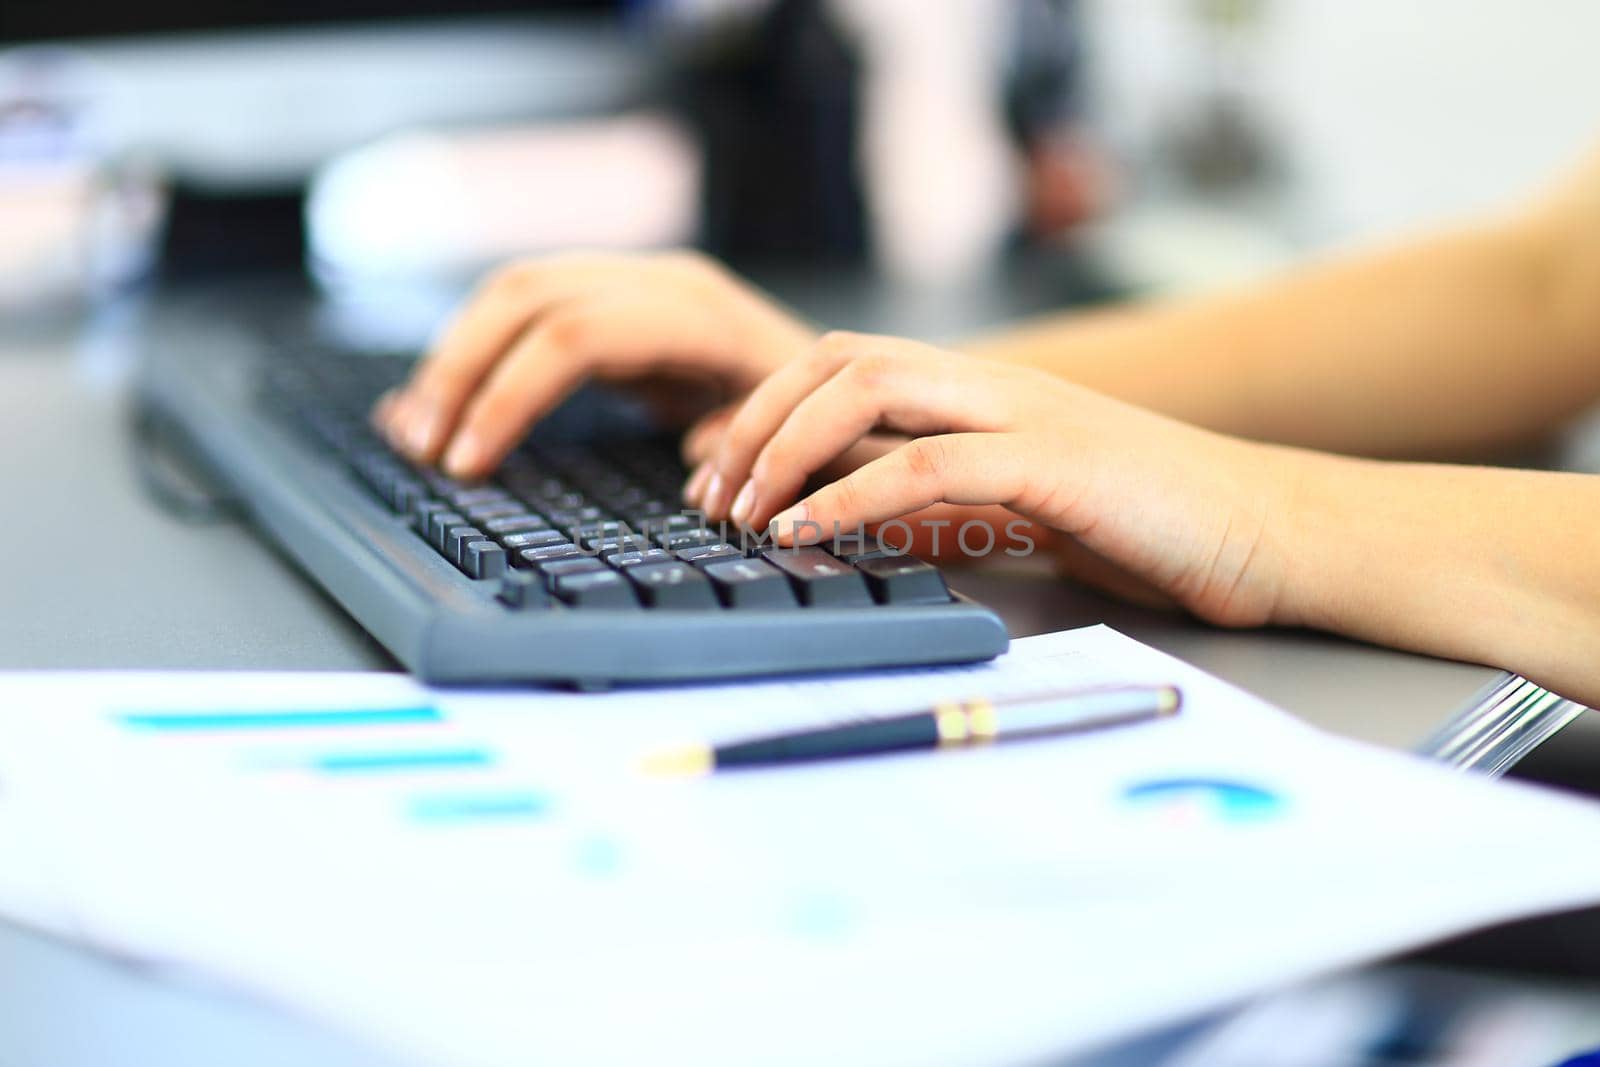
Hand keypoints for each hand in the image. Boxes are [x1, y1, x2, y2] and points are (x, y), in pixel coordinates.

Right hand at [375, 251, 814, 478]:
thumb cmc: (818, 418)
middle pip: (523, 296)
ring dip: (453, 359)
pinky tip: (438, 403)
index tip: (468, 466)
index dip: (510, 396)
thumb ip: (748, 451)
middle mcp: (655, 280)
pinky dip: (473, 354)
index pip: (573, 333)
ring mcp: (629, 281)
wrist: (840, 376)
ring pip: (510, 292)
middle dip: (459, 372)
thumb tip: (698, 470)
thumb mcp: (796, 440)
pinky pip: (522, 311)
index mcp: (697, 312)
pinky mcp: (609, 301)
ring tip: (414, 433)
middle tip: (422, 450)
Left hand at [687, 331, 1299, 627]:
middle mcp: (993, 385)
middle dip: (757, 417)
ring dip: (787, 446)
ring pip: (873, 385)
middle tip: (709, 491)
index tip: (713, 469)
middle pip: (842, 356)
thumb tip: (847, 523)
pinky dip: (852, 494)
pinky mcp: (1056, 461)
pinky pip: (930, 462)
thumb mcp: (1018, 511)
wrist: (1265, 532)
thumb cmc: (1145, 525)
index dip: (766, 406)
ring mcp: (1024, 412)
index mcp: (981, 391)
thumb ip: (939, 503)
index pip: (847, 362)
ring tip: (741, 510)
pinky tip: (807, 532)